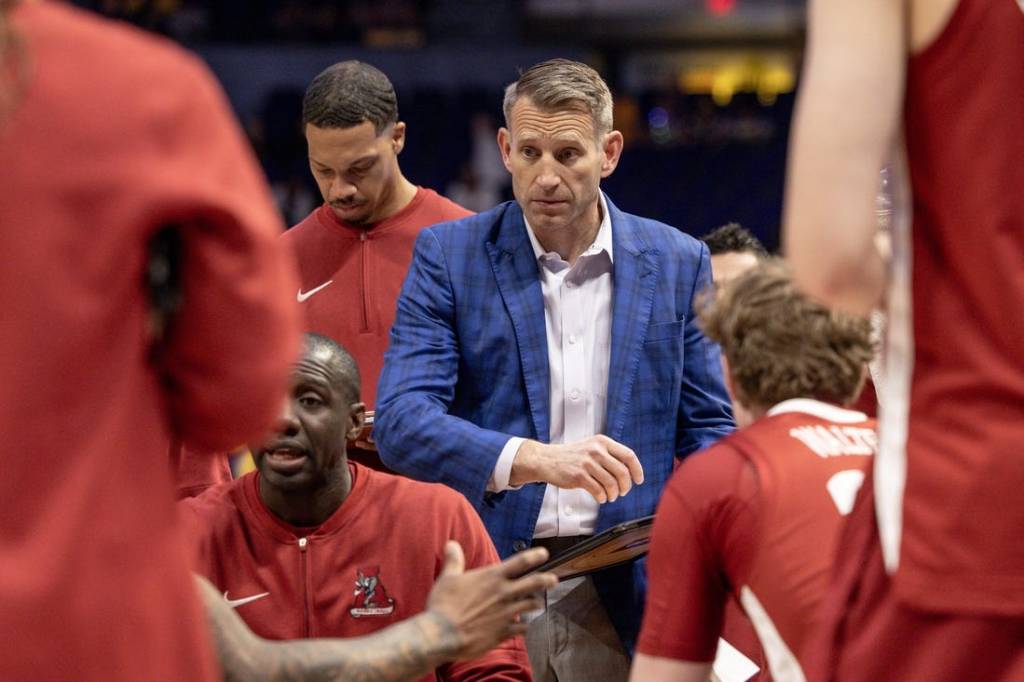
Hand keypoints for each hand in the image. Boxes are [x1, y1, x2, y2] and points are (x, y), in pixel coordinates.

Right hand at [426, 542, 556, 660]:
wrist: (443, 634)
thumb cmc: (444, 604)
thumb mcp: (448, 577)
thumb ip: (454, 560)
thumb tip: (451, 544)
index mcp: (493, 577)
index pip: (520, 562)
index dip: (535, 556)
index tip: (544, 553)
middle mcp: (504, 593)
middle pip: (534, 583)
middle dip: (547, 580)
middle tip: (554, 579)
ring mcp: (506, 614)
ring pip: (530, 606)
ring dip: (536, 603)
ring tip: (539, 603)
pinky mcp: (502, 632)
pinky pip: (520, 629)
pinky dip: (523, 627)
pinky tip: (523, 627)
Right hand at [509, 435, 643, 502]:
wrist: (546, 459)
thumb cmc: (571, 456)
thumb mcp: (591, 447)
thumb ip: (609, 455)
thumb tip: (630, 472)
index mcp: (602, 442)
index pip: (628, 455)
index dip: (637, 470)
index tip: (639, 480)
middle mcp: (596, 450)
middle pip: (623, 472)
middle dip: (626, 486)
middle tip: (622, 492)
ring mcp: (587, 463)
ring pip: (611, 484)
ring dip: (613, 494)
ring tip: (610, 496)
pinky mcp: (578, 476)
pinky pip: (598, 491)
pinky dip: (602, 497)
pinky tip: (600, 497)